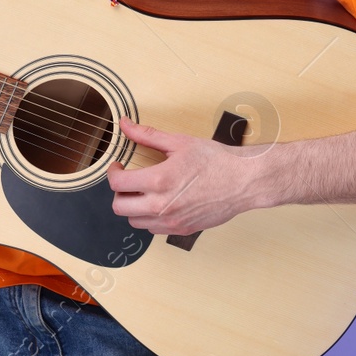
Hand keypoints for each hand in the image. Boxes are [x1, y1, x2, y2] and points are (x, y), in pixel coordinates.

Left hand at [106, 117, 261, 234]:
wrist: (243, 181)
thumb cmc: (216, 161)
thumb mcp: (179, 142)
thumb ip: (147, 135)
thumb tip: (125, 125)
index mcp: (160, 180)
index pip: (118, 184)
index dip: (112, 172)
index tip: (118, 166)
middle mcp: (163, 205)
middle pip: (120, 207)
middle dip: (119, 192)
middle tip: (129, 180)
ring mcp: (172, 221)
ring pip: (134, 222)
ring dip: (133, 207)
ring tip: (144, 192)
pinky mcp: (182, 229)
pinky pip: (153, 230)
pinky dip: (150, 218)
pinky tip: (160, 203)